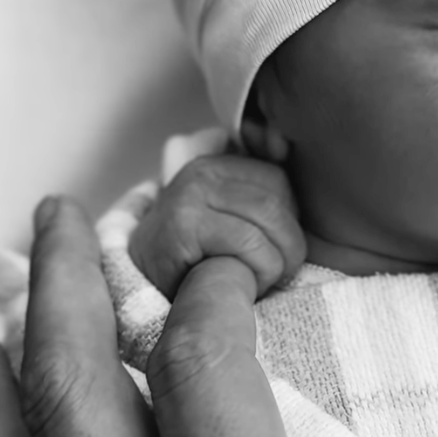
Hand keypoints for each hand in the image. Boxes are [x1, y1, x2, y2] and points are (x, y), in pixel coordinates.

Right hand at [129, 153, 306, 299]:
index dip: (290, 220)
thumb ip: (261, 195)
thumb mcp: (230, 219)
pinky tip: (246, 287)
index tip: (279, 249)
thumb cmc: (199, 257)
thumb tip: (286, 149)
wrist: (146, 285)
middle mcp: (201, 173)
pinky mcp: (185, 225)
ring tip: (263, 281)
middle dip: (290, 245)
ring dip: (277, 261)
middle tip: (281, 273)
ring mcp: (190, 196)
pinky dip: (261, 270)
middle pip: (275, 203)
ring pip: (268, 220)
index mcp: (217, 165)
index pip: (278, 179)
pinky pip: (248, 242)